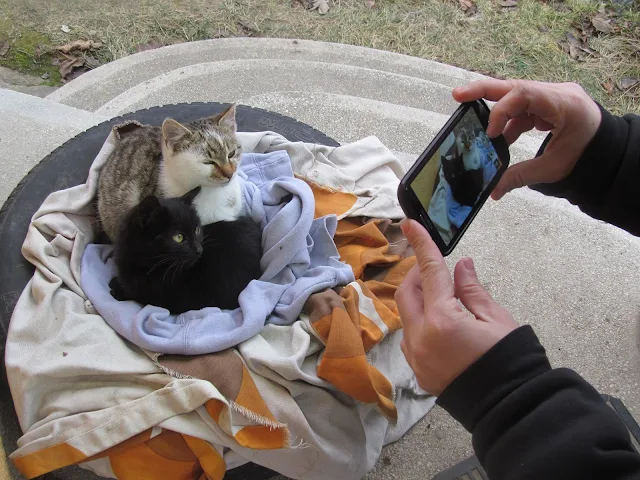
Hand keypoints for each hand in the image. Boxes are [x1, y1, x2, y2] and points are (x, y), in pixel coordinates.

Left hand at [395, 220, 517, 395]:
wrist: (509, 406)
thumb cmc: (510, 360)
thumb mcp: (496, 319)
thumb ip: (472, 289)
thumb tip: (461, 266)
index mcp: (442, 320)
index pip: (429, 272)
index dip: (421, 244)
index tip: (410, 224)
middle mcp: (421, 338)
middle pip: (406, 293)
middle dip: (417, 275)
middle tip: (435, 268)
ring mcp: (416, 357)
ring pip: (406, 315)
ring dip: (419, 300)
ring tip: (445, 298)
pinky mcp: (419, 370)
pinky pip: (411, 337)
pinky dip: (421, 322)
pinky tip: (441, 323)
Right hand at [453, 79, 601, 199]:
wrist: (608, 150)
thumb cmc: (587, 156)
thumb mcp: (554, 168)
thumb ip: (521, 176)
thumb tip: (493, 191)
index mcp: (565, 104)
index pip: (524, 94)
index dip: (501, 111)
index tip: (490, 134)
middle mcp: (557, 93)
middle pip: (514, 85)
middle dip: (483, 91)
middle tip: (458, 96)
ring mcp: (552, 96)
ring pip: (515, 94)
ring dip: (495, 111)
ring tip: (475, 125)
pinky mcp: (547, 104)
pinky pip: (522, 107)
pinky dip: (508, 122)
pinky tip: (500, 138)